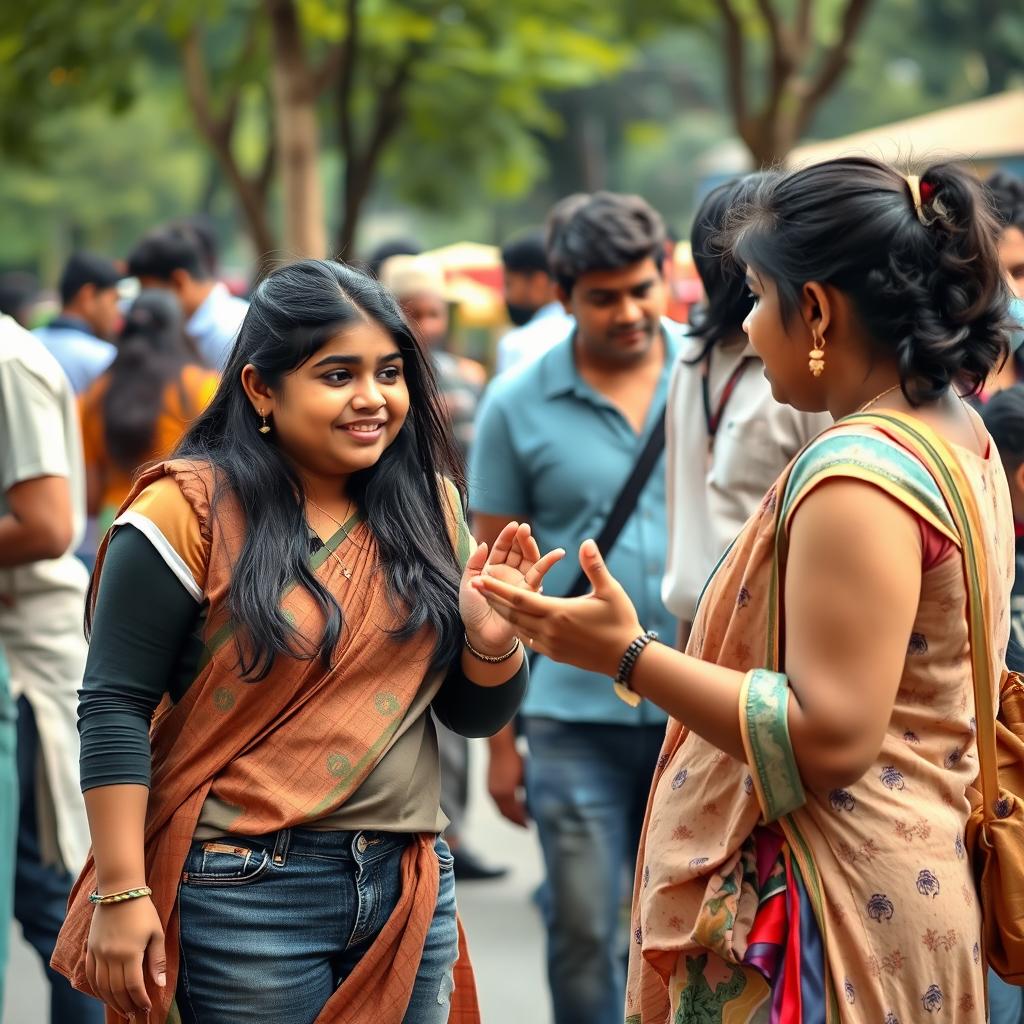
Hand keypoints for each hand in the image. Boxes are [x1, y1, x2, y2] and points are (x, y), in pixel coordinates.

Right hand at [86, 895, 165, 1017]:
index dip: (140, 1000)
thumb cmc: (143, 910)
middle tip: (134, 1014)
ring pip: (102, 986)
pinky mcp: (90, 949)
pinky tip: (105, 995)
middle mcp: (111, 957)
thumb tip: (160, 984)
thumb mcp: (156, 933)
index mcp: (130, 953)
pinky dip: (97, 988)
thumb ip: (157, 960)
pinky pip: (90, 975)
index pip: (133, 986)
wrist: (120, 891)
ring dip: (111, 1001)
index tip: (146, 1007)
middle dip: (126, 1004)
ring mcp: (98, 953)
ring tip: (122, 1009)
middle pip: (116, 990)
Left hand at [460, 521, 563, 654]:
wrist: (481, 636)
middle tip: (524, 527)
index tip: (514, 525)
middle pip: (518, 551)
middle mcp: (509, 574)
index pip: (503, 548)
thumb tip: (483, 542)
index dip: (507, 537)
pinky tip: (557, 554)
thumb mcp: (468, 583)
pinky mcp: (531, 594)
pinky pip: (540, 577)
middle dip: (521, 539)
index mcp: (494, 569)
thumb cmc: (472, 611)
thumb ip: (474, 563)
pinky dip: (548, 564)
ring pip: (529, 561)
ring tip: (531, 535)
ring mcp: (521, 583)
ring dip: (531, 547)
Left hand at [471, 539, 642, 675]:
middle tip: (474, 585)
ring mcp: (550, 645)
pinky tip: (514, 620)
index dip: (496, 589)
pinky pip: (529, 640)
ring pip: (518, 627)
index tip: (477, 579)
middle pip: (511, 613)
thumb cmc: (620, 621)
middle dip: (492, 599)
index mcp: (558, 612)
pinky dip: (518, 628)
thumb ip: (594, 566)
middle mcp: (549, 630)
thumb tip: (586, 542)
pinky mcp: (554, 654)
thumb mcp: (610, 590)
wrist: (627, 659)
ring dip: (502, 613)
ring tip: (489, 600)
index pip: (518, 598)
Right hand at [488, 731, 528, 826]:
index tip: (531, 825)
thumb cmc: (515, 758)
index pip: (516, 813)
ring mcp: (491, 791)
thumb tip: (535, 803)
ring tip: (519, 819)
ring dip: (509, 817)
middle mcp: (497, 795)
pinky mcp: (488, 787)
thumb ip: (528, 791)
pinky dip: (504, 809)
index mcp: (508, 793)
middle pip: (506, 815)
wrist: (499, 746)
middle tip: (526, 826)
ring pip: (500, 810)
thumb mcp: (526, 776)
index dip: (523, 821)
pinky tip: (511, 807)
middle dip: (516, 822)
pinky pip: (496, 804)